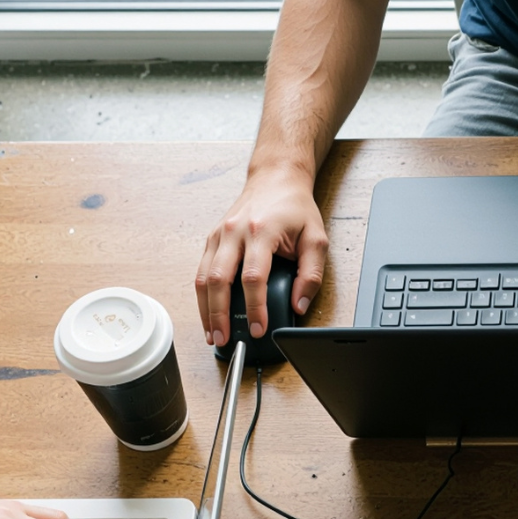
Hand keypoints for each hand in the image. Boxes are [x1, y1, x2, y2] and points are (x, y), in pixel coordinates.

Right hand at [196, 166, 329, 345]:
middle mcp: (234, 233)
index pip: (253, 278)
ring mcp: (219, 235)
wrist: (275, 179)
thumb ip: (311, 274)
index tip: (259, 329)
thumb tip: (299, 304)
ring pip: (203, 277)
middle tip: (225, 339)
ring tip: (213, 334)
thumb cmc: (295, 208)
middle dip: (219, 314)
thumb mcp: (316, 239)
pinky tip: (208, 314)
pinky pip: (202, 271)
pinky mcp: (212, 238)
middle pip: (219, 280)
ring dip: (205, 309)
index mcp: (260, 232)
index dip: (254, 308)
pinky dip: (202, 296)